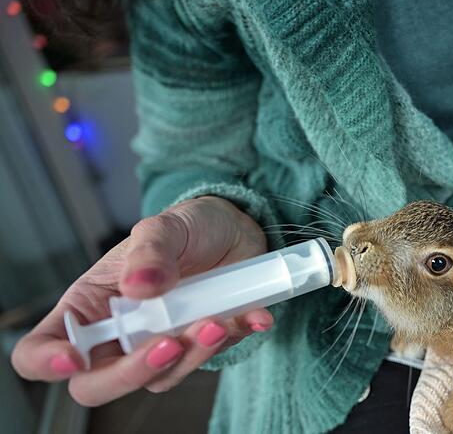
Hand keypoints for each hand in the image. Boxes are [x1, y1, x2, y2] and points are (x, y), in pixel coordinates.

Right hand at [11, 196, 273, 405]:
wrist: (235, 229)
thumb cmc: (188, 228)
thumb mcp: (164, 227)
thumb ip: (150, 252)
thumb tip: (138, 285)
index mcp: (89, 304)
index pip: (41, 348)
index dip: (47, 360)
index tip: (73, 358)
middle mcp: (119, 334)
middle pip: (98, 383)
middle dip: (134, 371)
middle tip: (169, 343)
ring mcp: (159, 344)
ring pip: (162, 377)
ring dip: (192, 355)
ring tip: (217, 319)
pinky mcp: (200, 347)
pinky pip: (211, 359)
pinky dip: (233, 340)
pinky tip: (253, 317)